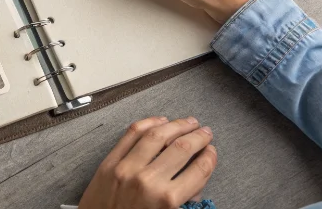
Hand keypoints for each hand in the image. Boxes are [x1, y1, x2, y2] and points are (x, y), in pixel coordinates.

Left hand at [78, 117, 216, 208]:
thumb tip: (195, 175)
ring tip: (188, 122)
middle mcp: (148, 181)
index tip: (212, 151)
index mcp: (166, 200)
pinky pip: (131, 134)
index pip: (198, 171)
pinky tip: (160, 120)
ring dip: (177, 125)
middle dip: (198, 137)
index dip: (209, 157)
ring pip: (157, 135)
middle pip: (181, 148)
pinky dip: (148, 123)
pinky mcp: (110, 161)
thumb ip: (182, 198)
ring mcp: (127, 168)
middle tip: (205, 132)